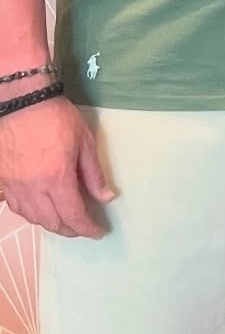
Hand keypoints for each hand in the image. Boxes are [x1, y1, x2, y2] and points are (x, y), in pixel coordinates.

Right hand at [0, 94, 113, 237]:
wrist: (23, 101)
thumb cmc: (57, 118)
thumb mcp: (85, 143)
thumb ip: (94, 174)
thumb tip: (106, 197)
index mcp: (57, 178)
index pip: (73, 215)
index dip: (87, 228)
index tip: (97, 232)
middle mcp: (33, 187)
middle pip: (52, 222)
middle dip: (70, 229)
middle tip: (83, 227)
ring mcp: (15, 185)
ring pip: (32, 218)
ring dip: (50, 224)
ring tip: (64, 220)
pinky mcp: (3, 179)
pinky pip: (16, 206)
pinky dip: (31, 214)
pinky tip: (40, 209)